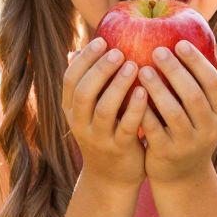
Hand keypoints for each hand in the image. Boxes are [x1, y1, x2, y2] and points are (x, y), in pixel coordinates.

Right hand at [61, 38, 147, 185]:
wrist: (112, 177)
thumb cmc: (106, 131)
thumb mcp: (91, 109)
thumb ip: (88, 83)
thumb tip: (76, 49)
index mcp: (71, 109)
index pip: (70, 79)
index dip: (84, 59)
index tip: (101, 40)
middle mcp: (79, 123)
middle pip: (84, 91)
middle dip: (100, 69)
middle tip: (119, 50)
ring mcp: (98, 137)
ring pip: (103, 109)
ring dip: (117, 85)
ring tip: (134, 66)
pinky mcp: (118, 149)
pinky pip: (125, 127)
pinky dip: (134, 108)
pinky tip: (145, 92)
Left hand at [138, 40, 216, 185]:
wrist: (182, 174)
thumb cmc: (194, 130)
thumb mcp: (212, 112)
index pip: (214, 83)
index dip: (197, 62)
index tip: (179, 43)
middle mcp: (210, 129)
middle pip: (193, 95)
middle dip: (175, 70)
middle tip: (156, 50)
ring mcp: (188, 143)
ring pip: (173, 112)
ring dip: (157, 88)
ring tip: (141, 69)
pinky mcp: (167, 154)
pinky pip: (153, 128)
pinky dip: (142, 110)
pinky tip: (131, 93)